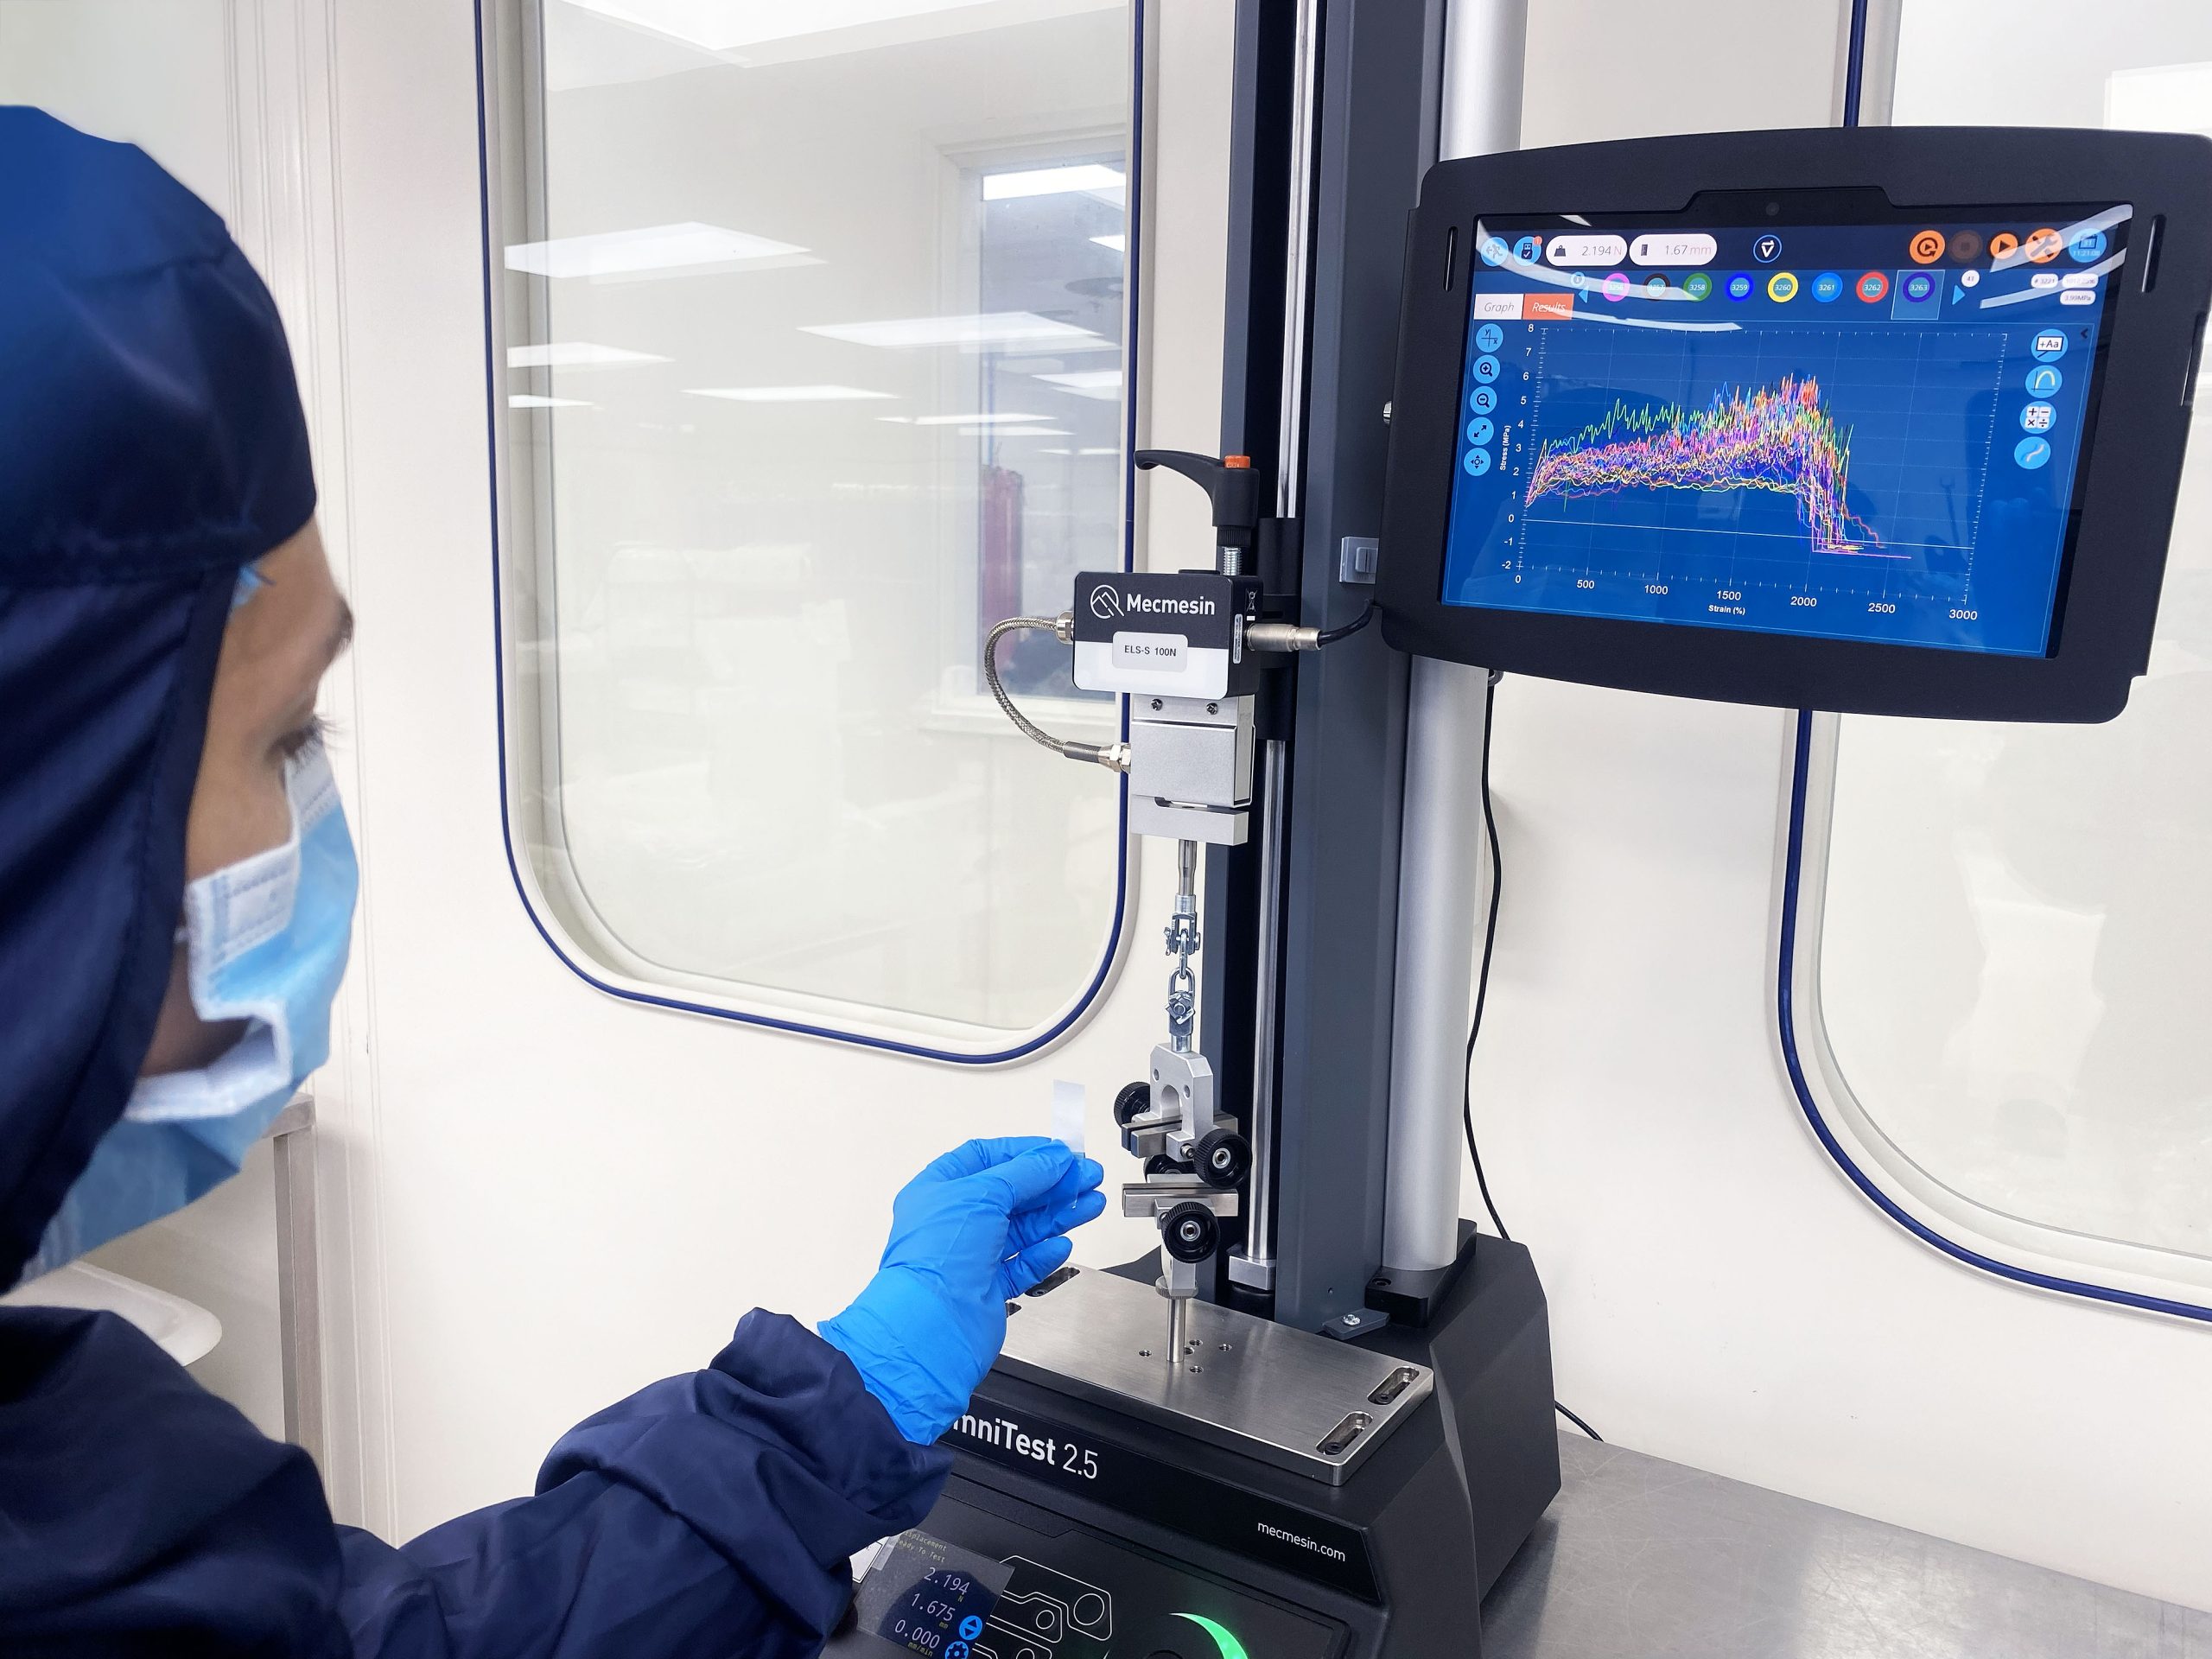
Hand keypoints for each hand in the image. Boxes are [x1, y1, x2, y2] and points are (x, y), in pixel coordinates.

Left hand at [819, 1137, 1104, 1443]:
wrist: (934, 1325)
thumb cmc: (936, 1258)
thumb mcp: (984, 1194)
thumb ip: (1025, 1172)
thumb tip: (1052, 1157)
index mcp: (940, 1190)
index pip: (988, 1159)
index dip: (1025, 1153)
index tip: (1059, 1153)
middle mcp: (955, 1222)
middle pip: (1012, 1194)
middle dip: (1052, 1184)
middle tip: (1087, 1176)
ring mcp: (972, 1256)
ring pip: (1023, 1229)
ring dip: (1059, 1214)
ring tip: (1091, 1203)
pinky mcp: (988, 1288)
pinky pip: (1023, 1264)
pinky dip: (1044, 1253)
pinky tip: (1062, 1243)